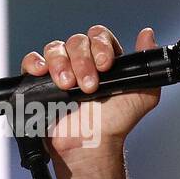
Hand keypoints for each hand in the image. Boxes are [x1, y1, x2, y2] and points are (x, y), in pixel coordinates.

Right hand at [18, 26, 160, 162]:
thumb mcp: (143, 94)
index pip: (99, 36)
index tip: (104, 65)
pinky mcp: (40, 82)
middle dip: (82, 62)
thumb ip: (146, 64)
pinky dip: (35, 62)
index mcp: (104, 61)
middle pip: (77, 41)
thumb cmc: (115, 124)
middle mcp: (82, 62)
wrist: (90, 144)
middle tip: (89, 86)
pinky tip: (42, 72)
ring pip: (55, 48)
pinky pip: (31, 61)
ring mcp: (61, 71)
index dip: (101, 45)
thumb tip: (148, 34)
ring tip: (68, 87)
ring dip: (61, 64)